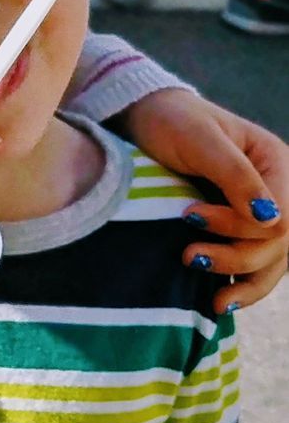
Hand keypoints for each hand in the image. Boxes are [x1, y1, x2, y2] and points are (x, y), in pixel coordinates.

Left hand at [120, 89, 287, 309]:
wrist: (147, 120)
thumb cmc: (173, 121)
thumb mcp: (201, 139)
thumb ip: (235, 175)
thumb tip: (268, 218)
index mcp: (277, 162)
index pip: (281, 213)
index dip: (240, 225)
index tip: (191, 216)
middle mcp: (278, 191)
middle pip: (277, 242)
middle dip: (236, 255)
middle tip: (190, 256)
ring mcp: (261, 213)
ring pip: (271, 261)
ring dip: (243, 281)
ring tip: (215, 302)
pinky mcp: (241, 230)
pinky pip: (256, 265)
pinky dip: (242, 284)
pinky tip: (222, 302)